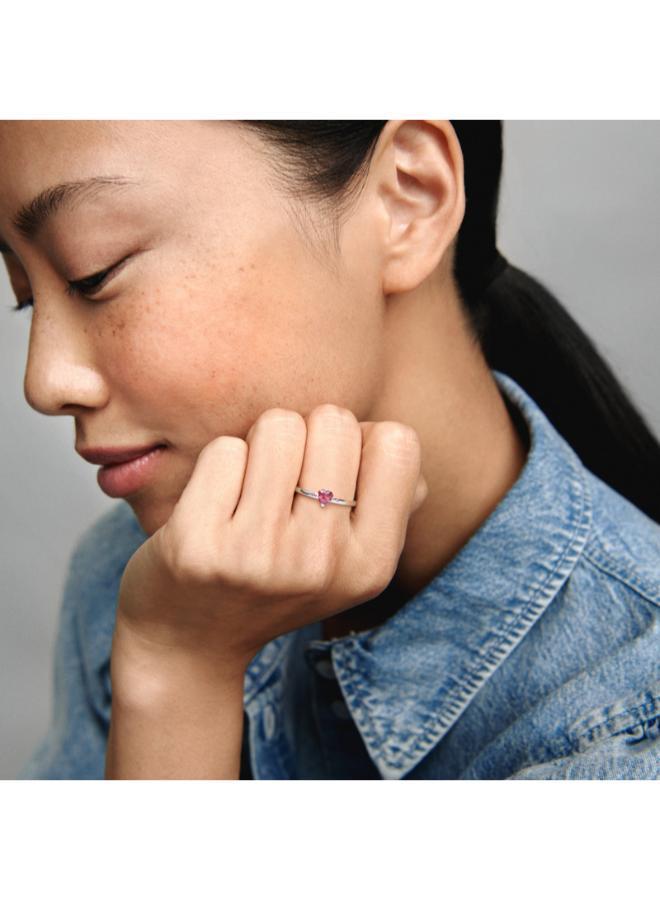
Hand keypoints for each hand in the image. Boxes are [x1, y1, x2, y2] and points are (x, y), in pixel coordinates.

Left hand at [113, 403, 427, 680]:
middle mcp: (322, 562)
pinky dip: (218, 465)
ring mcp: (260, 554)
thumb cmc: (277, 575)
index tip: (332, 473)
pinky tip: (214, 506)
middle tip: (284, 480)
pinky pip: (224, 450)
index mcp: (372, 564)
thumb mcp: (349, 558)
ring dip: (261, 443)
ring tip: (251, 488)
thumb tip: (388, 437)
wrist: (191, 644)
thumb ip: (388, 499)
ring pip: (278, 426)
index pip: (398, 442)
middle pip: (334, 422)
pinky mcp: (200, 544)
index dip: (360, 442)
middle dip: (307, 435)